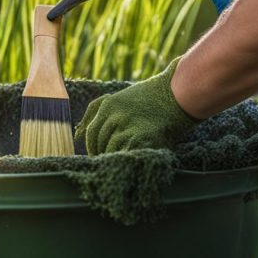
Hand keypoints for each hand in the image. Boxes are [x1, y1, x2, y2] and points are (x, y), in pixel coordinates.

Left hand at [75, 60, 200, 154]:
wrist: (180, 93)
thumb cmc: (154, 98)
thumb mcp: (124, 98)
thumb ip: (102, 113)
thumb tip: (78, 132)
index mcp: (108, 104)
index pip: (88, 129)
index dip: (89, 143)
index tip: (94, 151)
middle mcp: (114, 115)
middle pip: (96, 140)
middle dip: (98, 152)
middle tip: (103, 161)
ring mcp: (126, 127)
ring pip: (108, 148)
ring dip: (110, 157)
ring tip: (116, 163)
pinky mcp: (140, 138)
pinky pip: (123, 154)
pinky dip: (123, 159)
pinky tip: (126, 162)